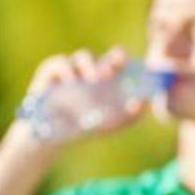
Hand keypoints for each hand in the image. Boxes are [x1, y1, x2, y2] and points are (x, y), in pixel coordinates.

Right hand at [19, 46, 148, 143]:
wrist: (53, 137)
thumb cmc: (85, 127)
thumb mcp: (111, 125)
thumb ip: (130, 117)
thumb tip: (143, 105)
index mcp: (110, 80)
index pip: (121, 63)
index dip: (127, 61)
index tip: (131, 66)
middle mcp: (92, 71)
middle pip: (105, 57)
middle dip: (112, 60)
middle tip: (114, 70)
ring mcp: (73, 69)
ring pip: (84, 57)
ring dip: (91, 65)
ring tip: (94, 80)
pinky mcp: (51, 71)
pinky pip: (61, 63)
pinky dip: (67, 69)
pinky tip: (72, 81)